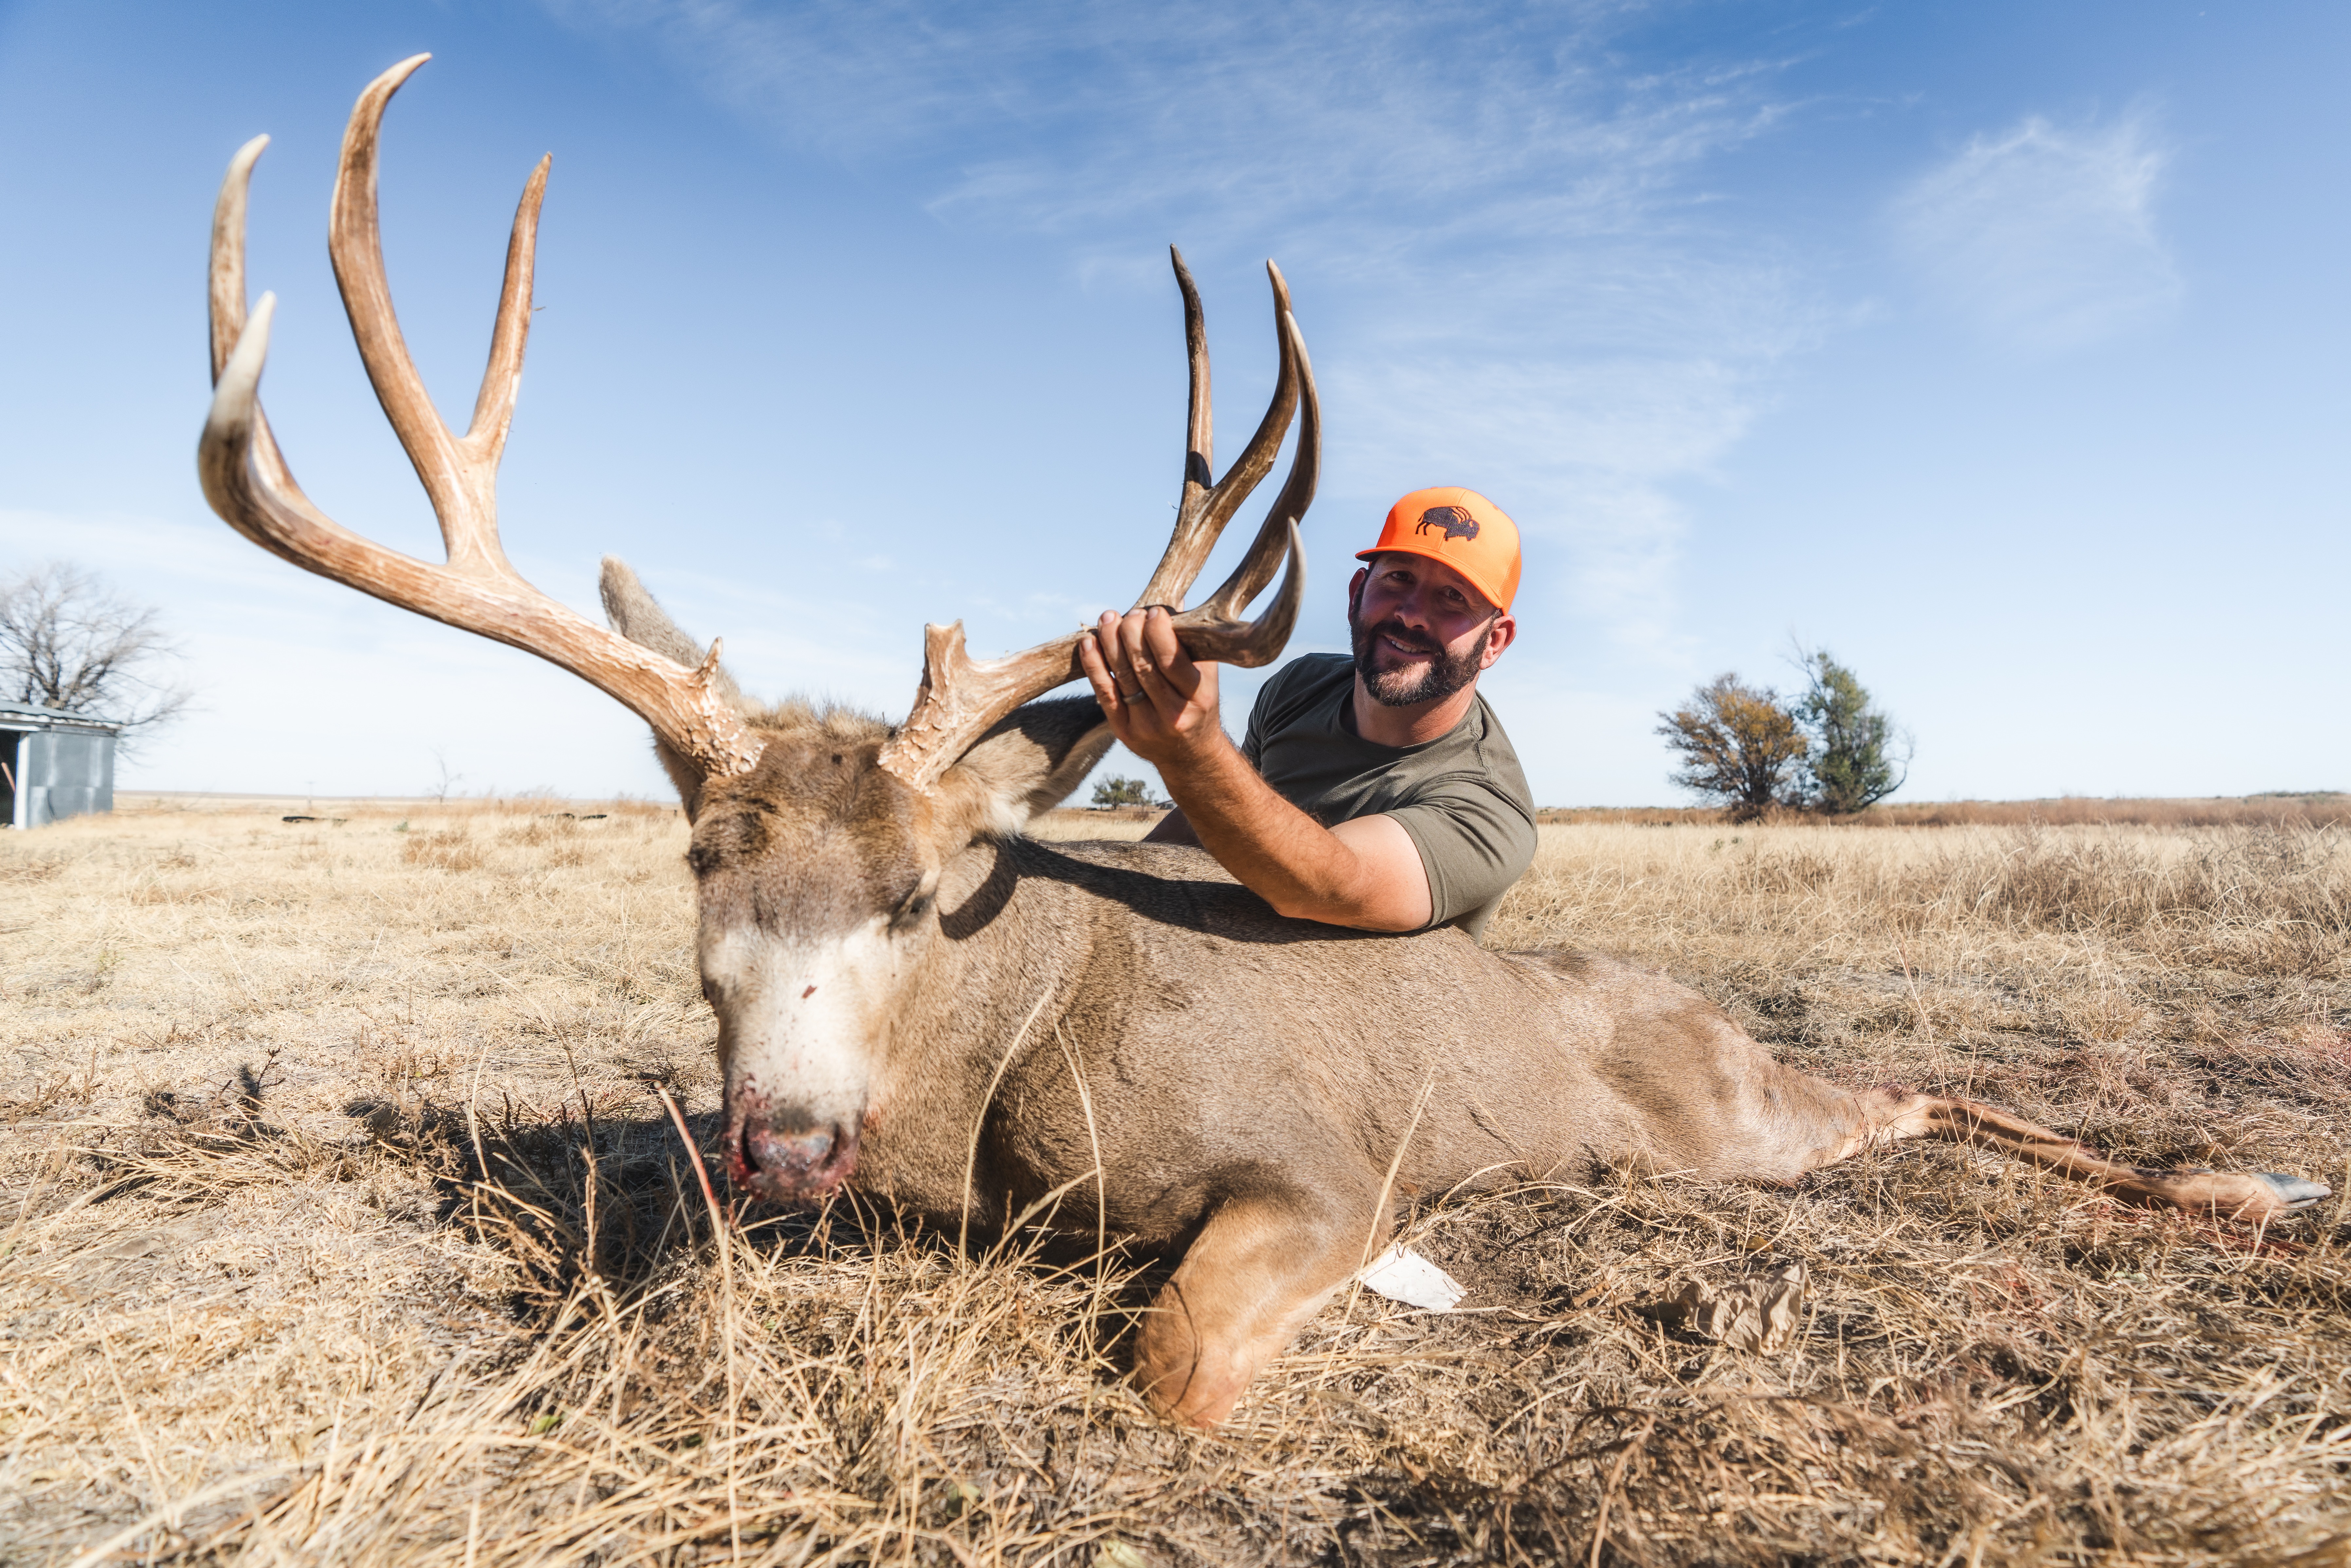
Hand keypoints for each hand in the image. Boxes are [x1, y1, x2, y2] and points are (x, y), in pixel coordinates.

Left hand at [1076, 605, 1223, 769]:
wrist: (1191, 756)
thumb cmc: (1197, 703)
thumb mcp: (1205, 675)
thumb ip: (1192, 643)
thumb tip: (1172, 601)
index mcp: (1197, 696)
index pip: (1171, 660)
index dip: (1157, 632)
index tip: (1152, 611)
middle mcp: (1173, 714)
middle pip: (1143, 666)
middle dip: (1132, 633)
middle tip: (1129, 613)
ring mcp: (1146, 725)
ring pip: (1122, 677)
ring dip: (1110, 642)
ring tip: (1108, 618)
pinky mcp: (1124, 732)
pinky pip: (1104, 694)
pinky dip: (1094, 666)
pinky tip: (1088, 643)